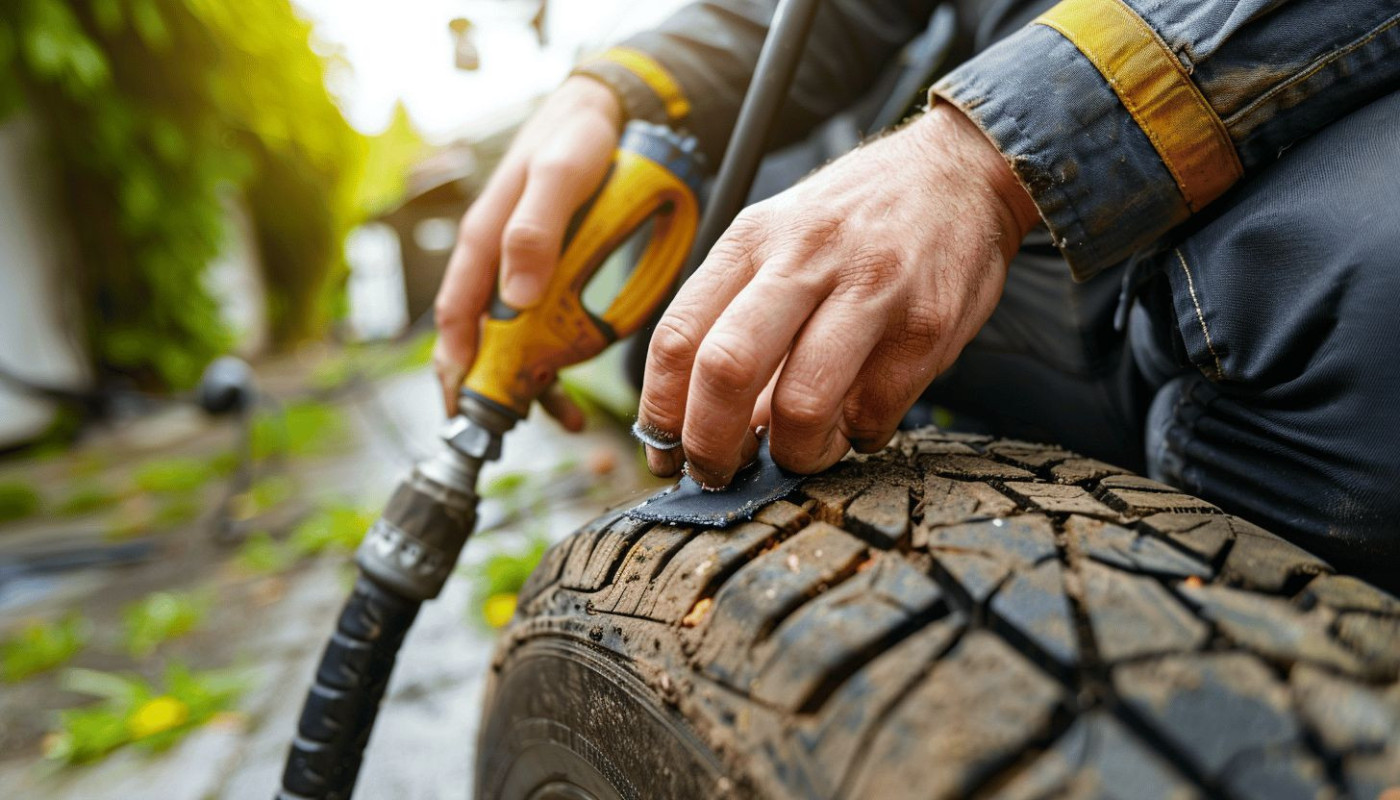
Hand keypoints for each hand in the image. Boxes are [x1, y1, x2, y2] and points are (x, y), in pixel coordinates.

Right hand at [432, 77, 622, 422]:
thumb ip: (535, 230)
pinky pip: (544, 327)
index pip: (456, 318)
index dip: (456, 367)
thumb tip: (517, 297)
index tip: (464, 410)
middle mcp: (494, 262)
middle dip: (489, 387)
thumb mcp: (559, 176)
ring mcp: (520, 271)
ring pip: (513, 341)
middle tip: (509, 430)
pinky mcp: (549, 273)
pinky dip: (556, 361)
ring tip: (560, 417)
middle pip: (478, 340)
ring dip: (530, 381)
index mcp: (484, 242)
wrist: (607, 111)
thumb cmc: (574, 138)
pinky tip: (574, 387)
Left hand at [636, 103, 1037, 486]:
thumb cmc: (859, 218)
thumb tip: (707, 420)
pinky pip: (875, 414)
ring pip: (801, 405)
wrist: (963, 171)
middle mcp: (805, 258)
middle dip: (711, 445)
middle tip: (720, 474)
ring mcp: (870, 290)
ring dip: (793, 453)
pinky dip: (859, 438)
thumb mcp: (780, 236)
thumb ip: (739, 314)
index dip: (662, 412)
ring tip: (801, 451)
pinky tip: (860, 421)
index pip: (678, 336)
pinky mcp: (927, 325)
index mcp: (753, 238)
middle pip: (727, 370)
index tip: (665, 452)